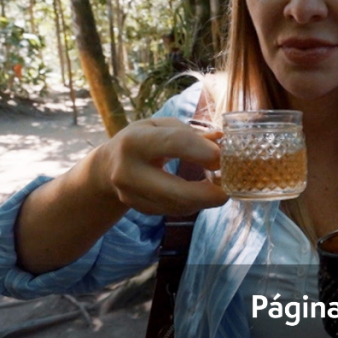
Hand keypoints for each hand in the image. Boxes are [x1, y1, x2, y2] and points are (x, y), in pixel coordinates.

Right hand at [93, 118, 228, 215]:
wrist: (107, 168)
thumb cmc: (141, 140)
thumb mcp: (160, 126)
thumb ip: (190, 133)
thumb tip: (221, 139)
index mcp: (135, 141)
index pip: (175, 144)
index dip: (203, 151)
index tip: (223, 157)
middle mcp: (128, 171)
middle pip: (175, 192)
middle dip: (208, 194)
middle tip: (230, 188)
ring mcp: (131, 195)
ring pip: (177, 206)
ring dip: (204, 200)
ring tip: (221, 188)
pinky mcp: (139, 209)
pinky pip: (174, 211)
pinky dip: (193, 203)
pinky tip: (202, 194)